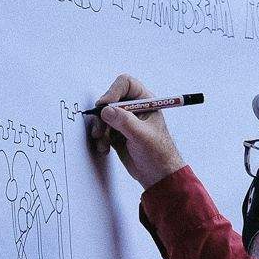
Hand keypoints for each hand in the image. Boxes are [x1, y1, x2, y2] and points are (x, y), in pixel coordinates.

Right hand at [89, 74, 186, 188]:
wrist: (157, 175)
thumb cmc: (159, 153)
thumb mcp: (142, 136)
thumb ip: (125, 121)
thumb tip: (106, 110)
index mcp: (145, 101)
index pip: (126, 84)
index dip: (113, 91)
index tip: (105, 105)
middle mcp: (133, 108)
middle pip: (110, 100)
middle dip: (102, 115)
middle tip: (99, 130)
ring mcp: (124, 120)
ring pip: (103, 116)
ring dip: (99, 128)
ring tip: (102, 142)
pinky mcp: (116, 133)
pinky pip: (101, 129)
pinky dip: (100, 138)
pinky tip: (105, 148)